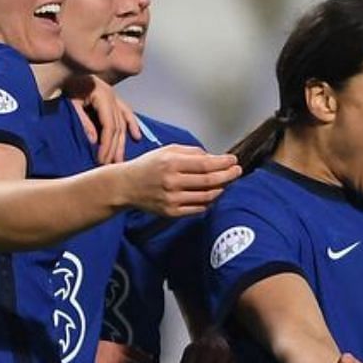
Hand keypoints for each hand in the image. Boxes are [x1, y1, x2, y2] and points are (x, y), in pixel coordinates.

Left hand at [66, 76, 142, 164]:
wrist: (65, 68)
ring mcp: (115, 97)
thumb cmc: (66, 84)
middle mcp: (113, 97)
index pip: (109, 126)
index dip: (107, 144)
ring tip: (120, 160)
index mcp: (103, 96)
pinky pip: (127, 113)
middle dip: (115, 148)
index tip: (102, 160)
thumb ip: (82, 120)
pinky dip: (132, 125)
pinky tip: (137, 137)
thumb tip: (93, 140)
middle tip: (111, 166)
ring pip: (123, 123)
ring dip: (122, 142)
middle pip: (118, 127)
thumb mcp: (71, 102)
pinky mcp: (114, 99)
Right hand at [122, 145, 240, 217]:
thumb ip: (191, 152)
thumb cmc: (148, 166)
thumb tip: (214, 157)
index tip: (233, 161)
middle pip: (210, 181)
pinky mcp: (171, 212)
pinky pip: (198, 208)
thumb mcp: (167, 150)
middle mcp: (172, 182)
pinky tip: (212, 194)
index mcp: (171, 163)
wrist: (126, 186)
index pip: (206, 164)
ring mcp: (172, 199)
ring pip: (207, 196)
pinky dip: (209, 201)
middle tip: (237, 171)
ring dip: (221, 189)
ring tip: (225, 182)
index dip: (223, 163)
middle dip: (228, 176)